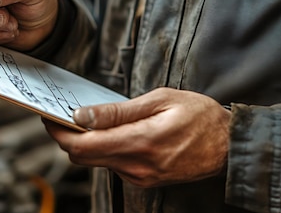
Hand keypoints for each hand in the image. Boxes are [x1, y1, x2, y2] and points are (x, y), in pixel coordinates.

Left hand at [43, 87, 231, 187]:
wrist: (229, 146)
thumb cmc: (200, 117)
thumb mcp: (160, 100)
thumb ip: (118, 111)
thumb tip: (83, 115)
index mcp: (139, 142)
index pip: (82, 146)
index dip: (59, 132)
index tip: (50, 117)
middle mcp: (136, 166)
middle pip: (83, 158)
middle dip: (68, 137)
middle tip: (65, 115)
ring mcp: (140, 177)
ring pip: (97, 162)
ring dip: (87, 143)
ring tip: (92, 120)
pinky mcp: (145, 180)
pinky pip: (114, 165)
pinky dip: (105, 149)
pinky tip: (114, 132)